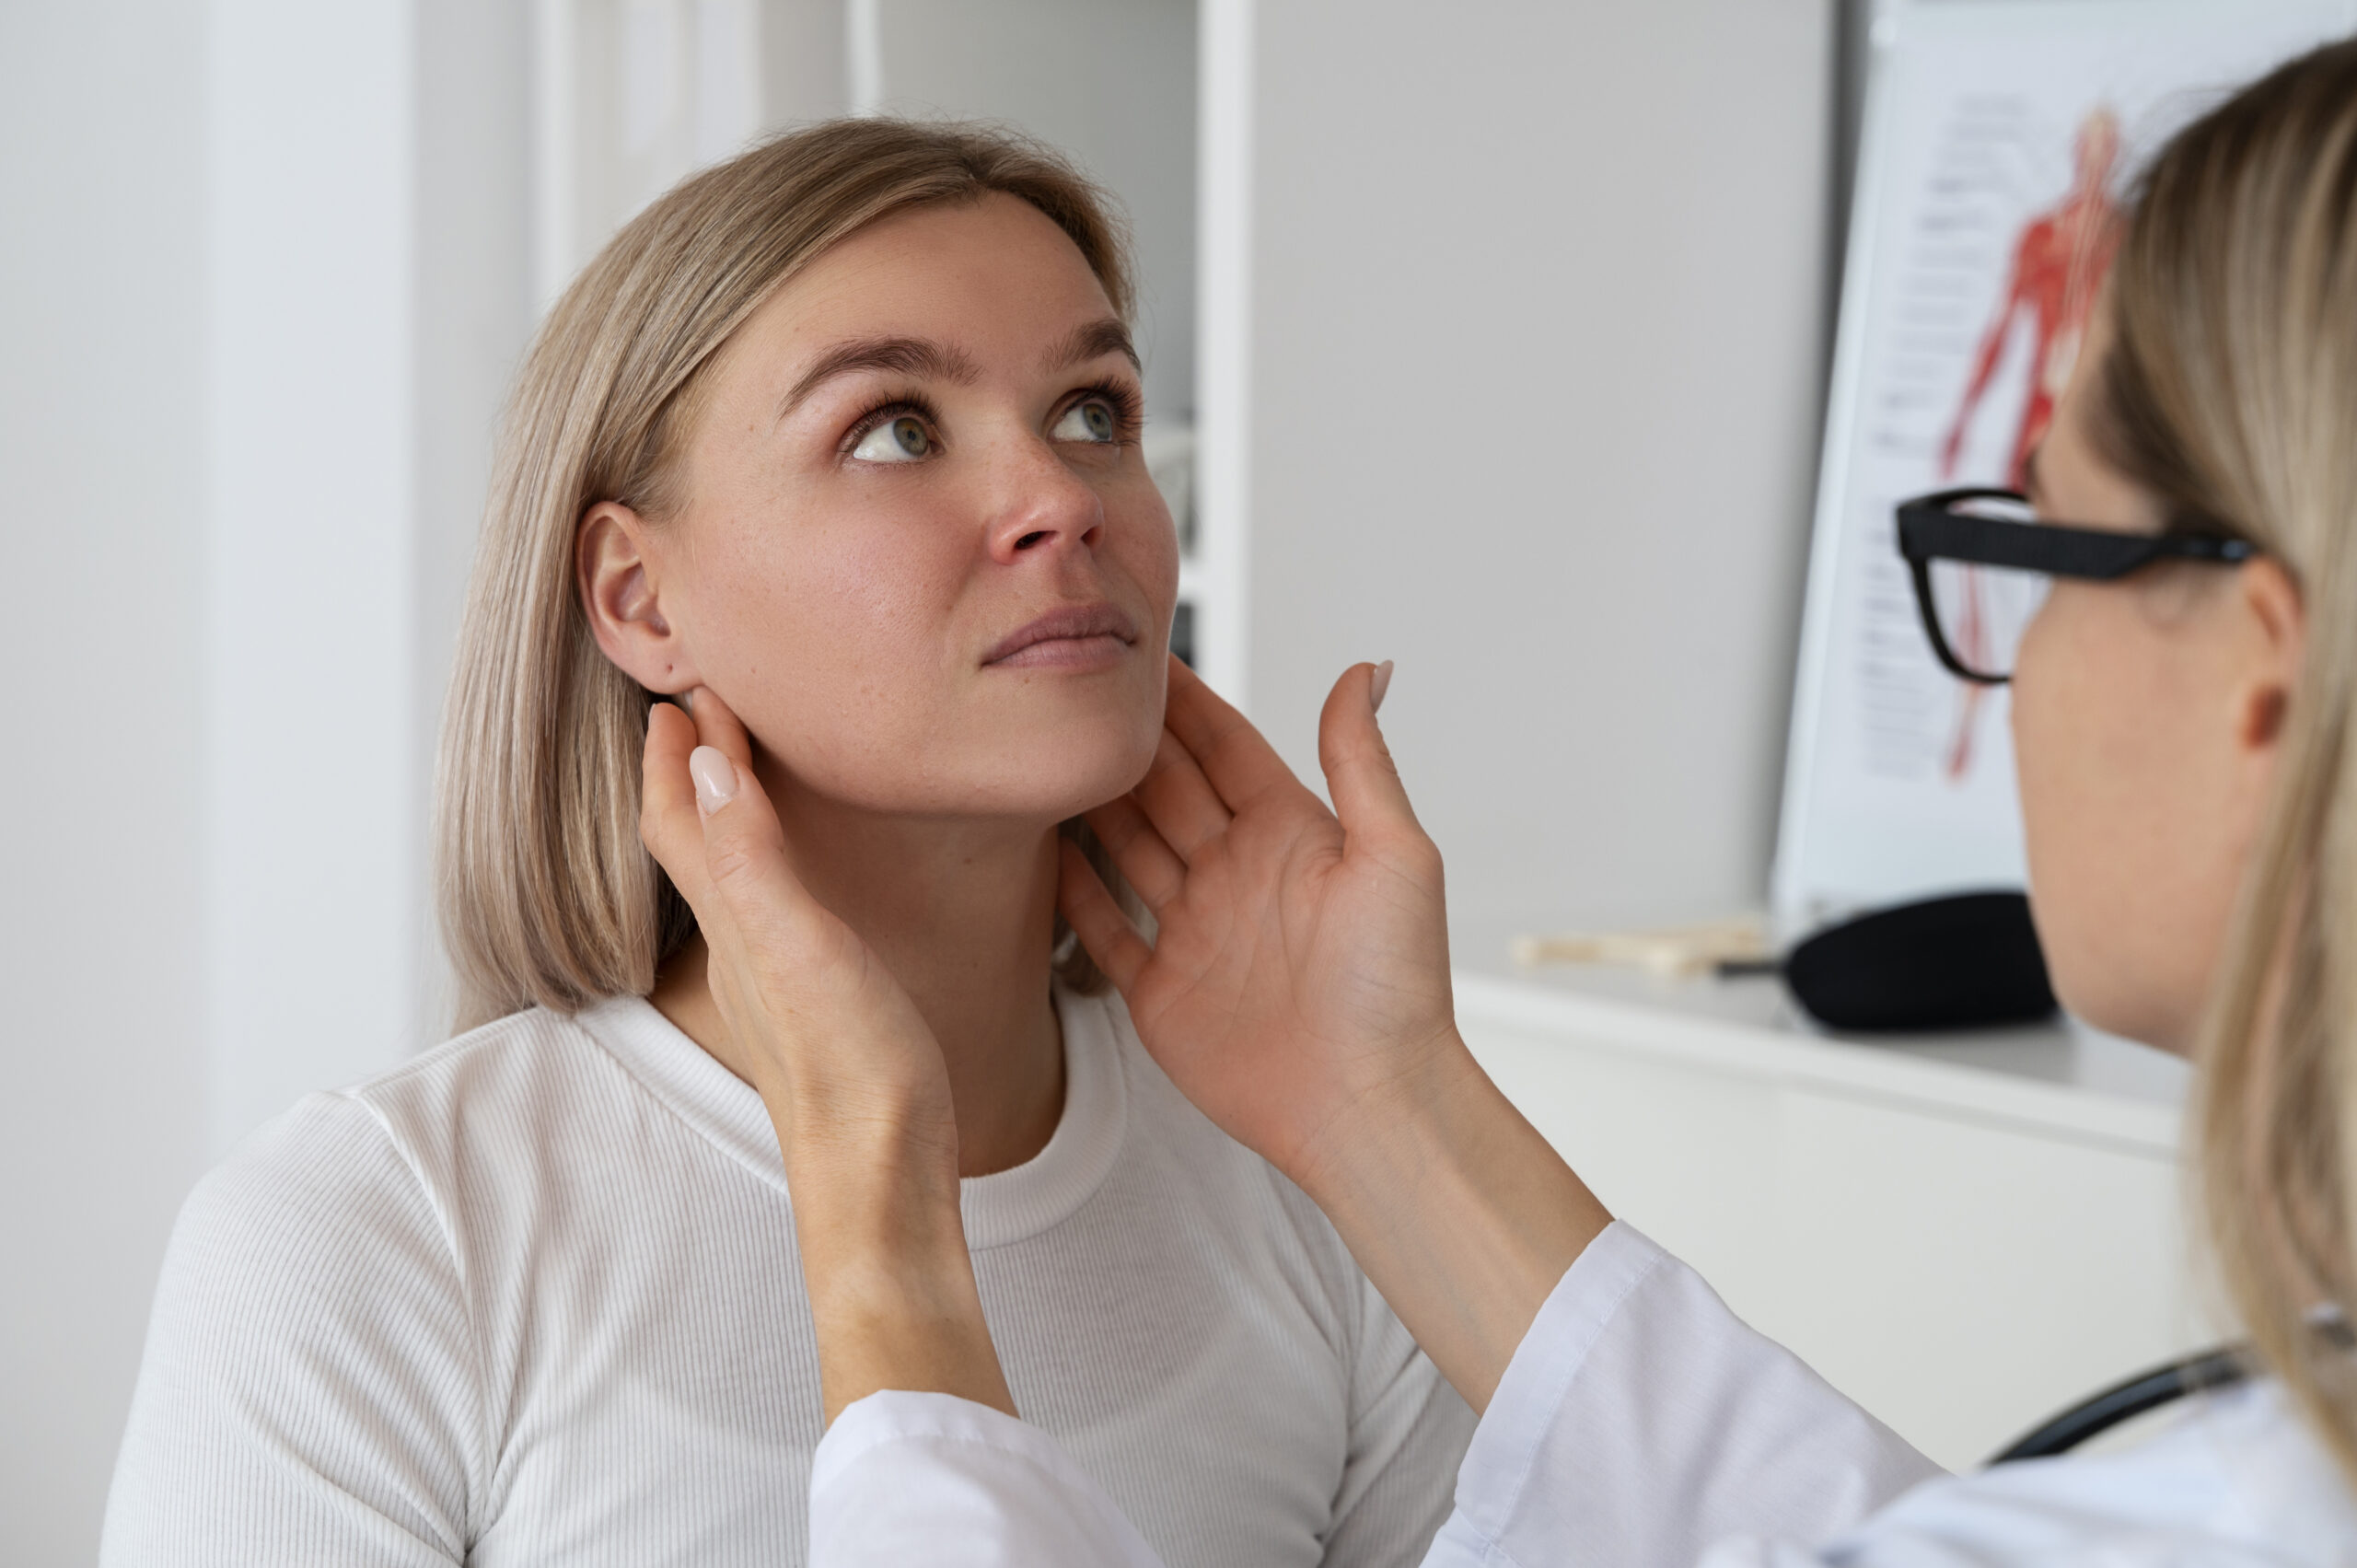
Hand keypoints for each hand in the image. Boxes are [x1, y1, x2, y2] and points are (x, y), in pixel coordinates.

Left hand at [640, 689, 1012, 1422]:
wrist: (886, 1183)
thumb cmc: (850, 1073)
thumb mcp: (798, 946)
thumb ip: (749, 853)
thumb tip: (695, 753)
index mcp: (734, 922)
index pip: (679, 815)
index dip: (672, 748)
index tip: (684, 682)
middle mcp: (743, 946)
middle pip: (692, 838)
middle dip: (686, 766)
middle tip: (696, 705)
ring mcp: (780, 979)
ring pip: (732, 872)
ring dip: (726, 808)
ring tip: (741, 762)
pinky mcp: (822, 1003)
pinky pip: (781, 906)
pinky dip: (778, 860)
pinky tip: (813, 872)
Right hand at [1058, 657, 1457, 1190]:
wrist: (1368, 1104)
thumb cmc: (1397, 987)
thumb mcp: (1395, 856)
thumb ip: (1361, 760)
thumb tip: (1364, 668)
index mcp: (1292, 836)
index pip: (1224, 748)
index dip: (1182, 701)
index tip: (1138, 650)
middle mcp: (1238, 875)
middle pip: (1164, 789)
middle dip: (1121, 740)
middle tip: (1066, 688)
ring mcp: (1197, 932)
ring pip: (1126, 848)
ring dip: (1088, 804)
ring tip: (1038, 752)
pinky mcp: (1162, 992)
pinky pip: (1103, 931)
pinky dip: (1070, 893)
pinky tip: (1038, 851)